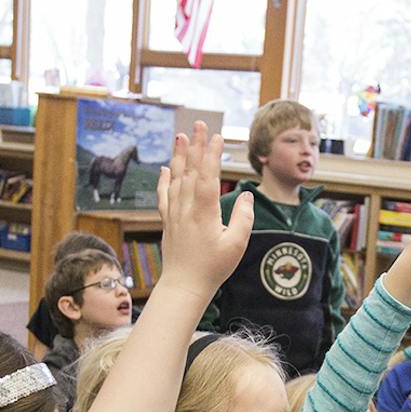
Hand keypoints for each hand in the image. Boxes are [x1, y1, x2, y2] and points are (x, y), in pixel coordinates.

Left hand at [155, 121, 252, 297]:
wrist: (184, 286)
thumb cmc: (213, 268)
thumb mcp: (236, 245)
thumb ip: (243, 218)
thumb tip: (245, 195)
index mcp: (205, 213)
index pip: (208, 177)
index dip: (212, 155)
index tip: (217, 137)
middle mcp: (187, 209)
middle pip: (191, 171)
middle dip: (196, 146)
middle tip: (199, 124)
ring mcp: (175, 214)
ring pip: (176, 179)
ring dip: (180, 156)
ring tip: (181, 136)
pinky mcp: (169, 222)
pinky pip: (164, 196)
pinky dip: (165, 180)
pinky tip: (166, 168)